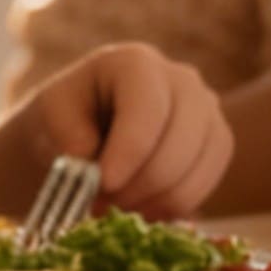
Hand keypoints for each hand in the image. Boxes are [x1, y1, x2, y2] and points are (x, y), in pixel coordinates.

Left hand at [13, 45, 230, 216]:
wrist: (90, 126)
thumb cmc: (69, 115)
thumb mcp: (51, 113)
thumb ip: (67, 132)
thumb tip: (90, 158)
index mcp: (136, 62)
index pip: (146, 110)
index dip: (129, 151)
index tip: (104, 182)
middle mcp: (183, 80)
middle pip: (178, 145)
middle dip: (138, 184)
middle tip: (101, 204)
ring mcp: (209, 112)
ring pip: (192, 173)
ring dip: (150, 201)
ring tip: (113, 207)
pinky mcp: (218, 145)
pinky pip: (202, 189)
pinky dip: (168, 208)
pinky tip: (137, 208)